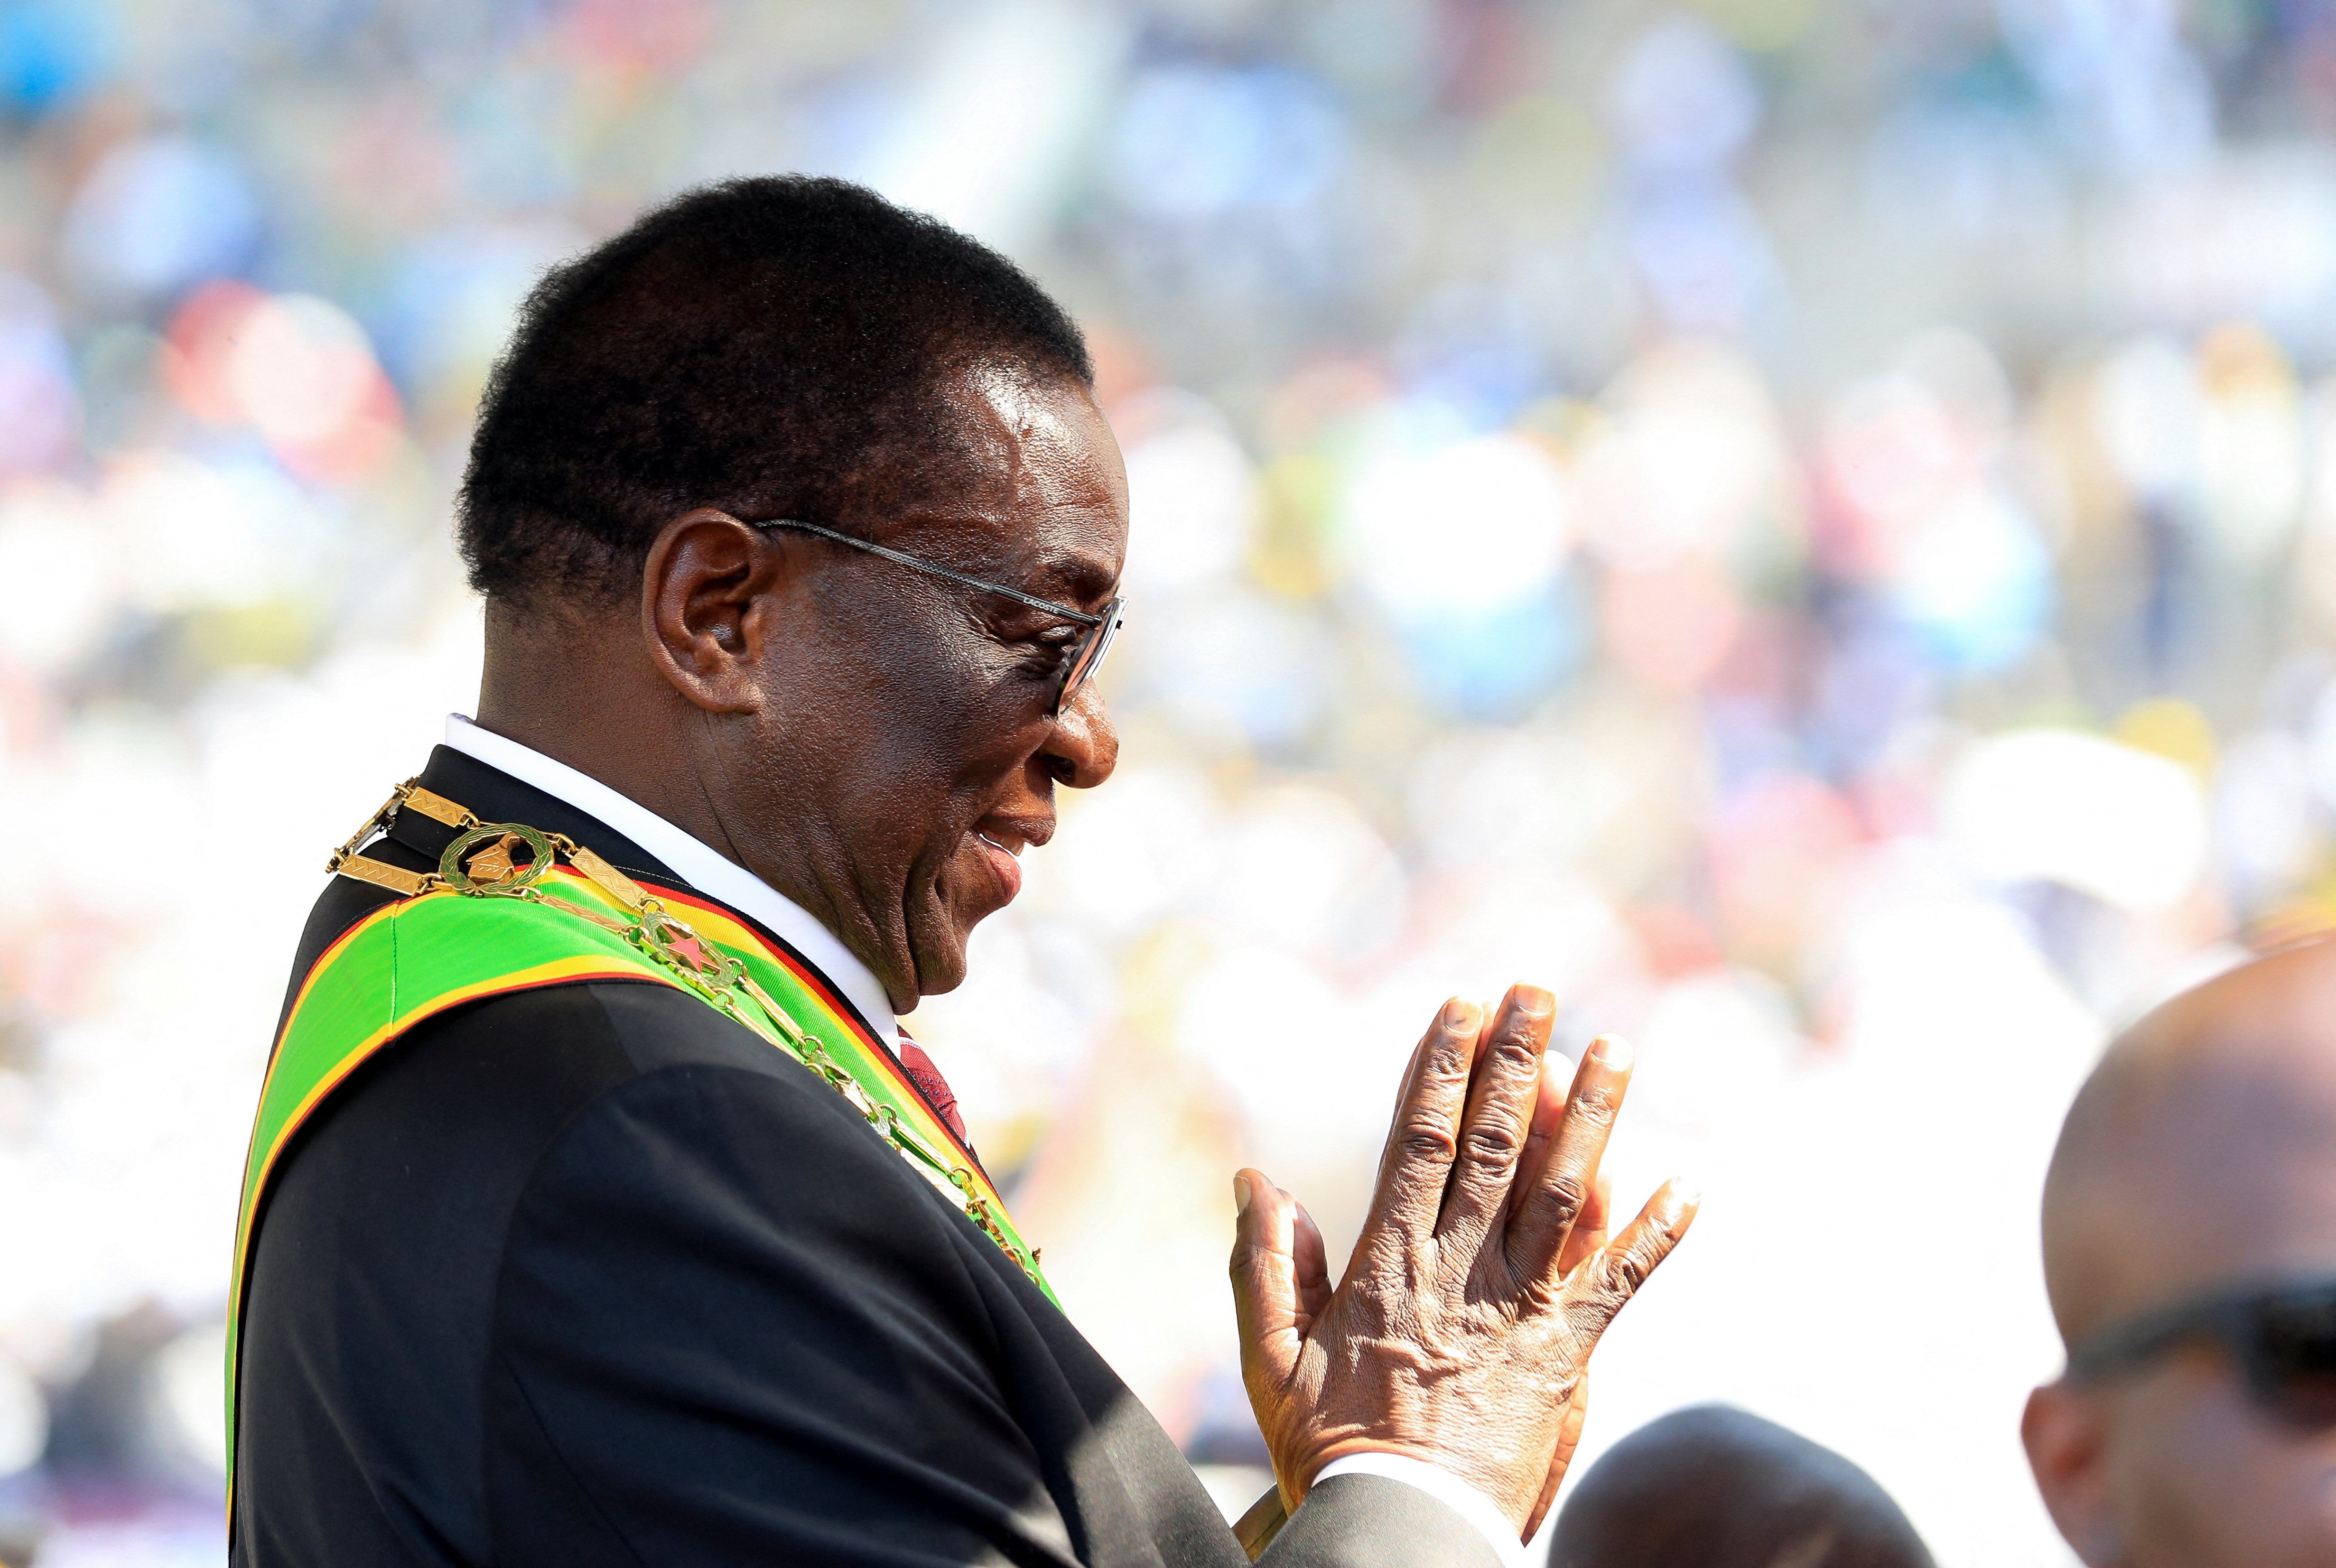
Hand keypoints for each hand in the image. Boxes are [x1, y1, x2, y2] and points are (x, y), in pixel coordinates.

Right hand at [1229, 986, 1696, 1534]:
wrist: (1401, 1536)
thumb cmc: (1330, 1451)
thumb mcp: (1271, 1360)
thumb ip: (1262, 1265)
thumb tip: (1255, 1179)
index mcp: (1386, 1264)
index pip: (1420, 1140)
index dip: (1442, 1068)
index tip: (1460, 1007)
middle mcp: (1457, 1273)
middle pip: (1495, 1146)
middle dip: (1516, 1062)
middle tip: (1538, 992)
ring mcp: (1518, 1313)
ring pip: (1562, 1195)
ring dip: (1591, 1117)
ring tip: (1616, 1047)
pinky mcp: (1565, 1359)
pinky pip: (1619, 1287)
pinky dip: (1656, 1234)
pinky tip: (1692, 1185)